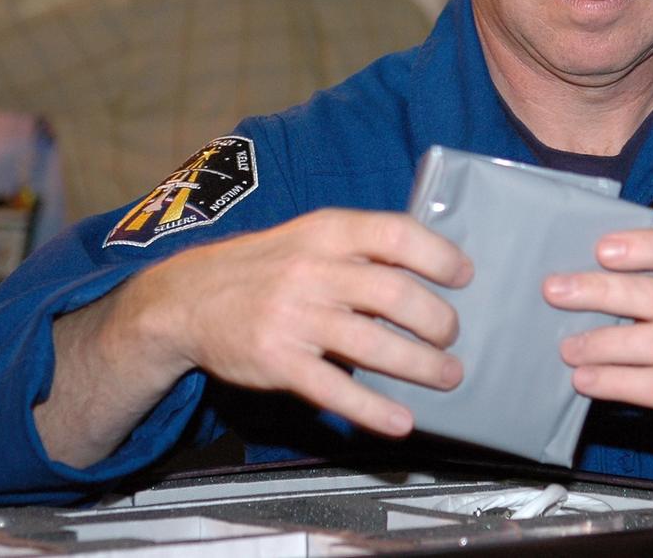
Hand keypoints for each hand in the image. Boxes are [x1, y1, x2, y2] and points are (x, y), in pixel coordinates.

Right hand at [126, 208, 472, 437]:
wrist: (187, 299)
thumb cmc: (267, 266)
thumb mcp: (310, 237)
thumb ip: (362, 248)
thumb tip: (432, 268)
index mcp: (327, 231)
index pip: (395, 233)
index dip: (438, 255)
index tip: (465, 276)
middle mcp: (313, 270)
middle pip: (394, 292)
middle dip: (436, 319)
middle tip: (452, 335)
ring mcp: (294, 317)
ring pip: (372, 344)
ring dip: (420, 365)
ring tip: (448, 376)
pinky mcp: (277, 361)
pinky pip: (334, 389)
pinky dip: (374, 409)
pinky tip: (402, 421)